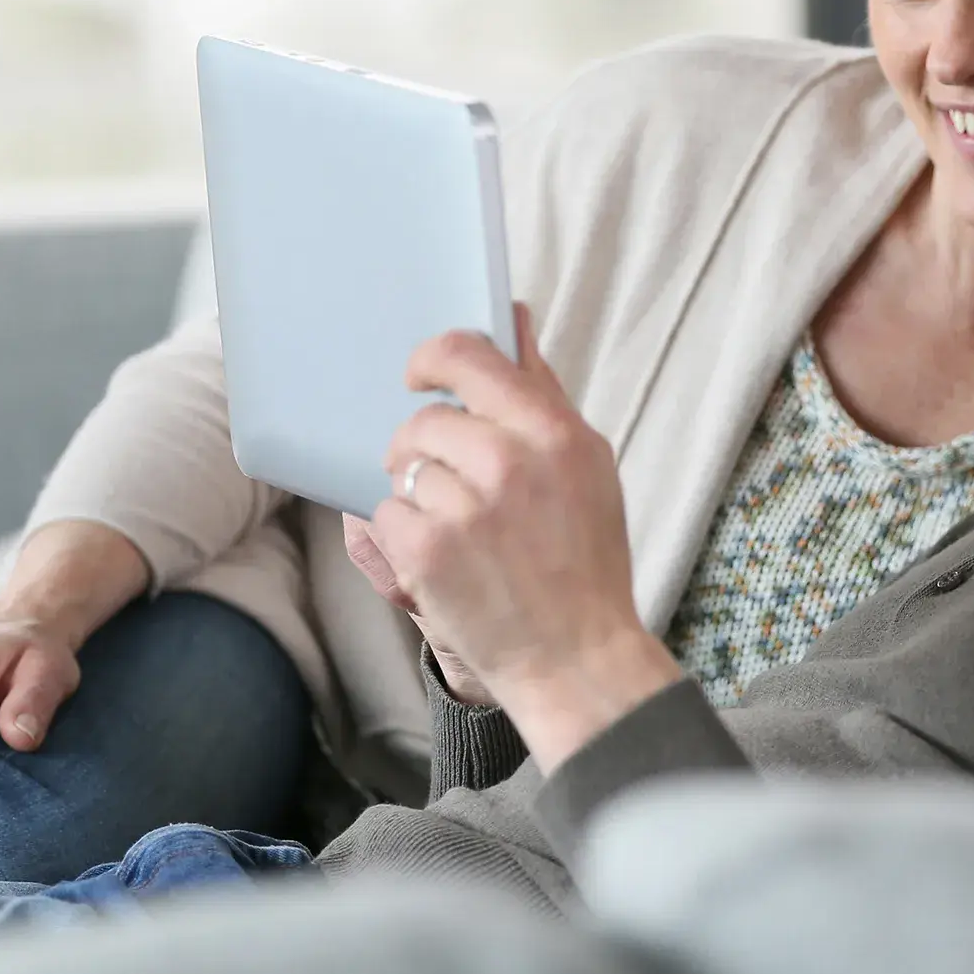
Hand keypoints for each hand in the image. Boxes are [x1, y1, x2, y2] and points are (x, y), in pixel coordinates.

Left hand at [345, 305, 679, 769]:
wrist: (578, 655)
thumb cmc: (586, 557)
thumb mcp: (586, 465)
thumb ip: (541, 393)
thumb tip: (515, 318)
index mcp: (554, 433)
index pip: (470, 358)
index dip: (432, 360)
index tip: (418, 376)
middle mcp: (510, 461)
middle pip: (426, 421)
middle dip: (424, 450)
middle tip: (450, 486)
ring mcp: (467, 507)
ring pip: (404, 469)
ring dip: (419, 497)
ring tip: (459, 532)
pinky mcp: (429, 551)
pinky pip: (387, 514)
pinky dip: (405, 537)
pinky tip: (445, 560)